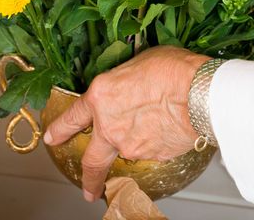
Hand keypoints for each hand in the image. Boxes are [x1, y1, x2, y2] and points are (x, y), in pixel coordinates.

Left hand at [43, 45, 209, 201]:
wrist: (199, 92)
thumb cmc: (173, 70)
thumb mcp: (139, 63)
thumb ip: (126, 80)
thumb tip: (130, 84)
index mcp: (101, 96)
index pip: (72, 118)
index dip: (60, 129)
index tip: (53, 138)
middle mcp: (110, 125)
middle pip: (92, 161)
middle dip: (88, 178)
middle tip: (87, 190)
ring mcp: (130, 145)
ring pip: (127, 153)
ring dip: (135, 145)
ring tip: (153, 129)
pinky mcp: (153, 156)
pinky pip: (151, 151)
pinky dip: (156, 144)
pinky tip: (169, 128)